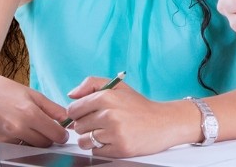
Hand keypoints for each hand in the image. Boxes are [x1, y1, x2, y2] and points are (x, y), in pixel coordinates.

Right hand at [0, 68, 68, 146]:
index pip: (55, 135)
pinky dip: (22, 140)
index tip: (62, 132)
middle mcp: (18, 127)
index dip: (62, 134)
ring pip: (31, 146)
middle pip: (44, 143)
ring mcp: (7, 136)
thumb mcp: (33, 95)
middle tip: (46, 126)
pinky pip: (18, 145)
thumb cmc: (5, 90)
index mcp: (30, 114)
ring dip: (35, 139)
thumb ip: (53, 108)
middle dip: (49, 137)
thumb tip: (67, 119)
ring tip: (29, 124)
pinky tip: (18, 127)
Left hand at [64, 76, 190, 156]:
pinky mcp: (120, 148)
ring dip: (92, 139)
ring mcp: (115, 132)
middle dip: (87, 126)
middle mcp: (110, 114)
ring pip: (84, 141)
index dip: (78, 113)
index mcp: (107, 96)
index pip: (73, 110)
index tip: (89, 114)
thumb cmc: (139, 106)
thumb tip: (71, 95)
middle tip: (104, 123)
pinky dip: (102, 148)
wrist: (165, 122)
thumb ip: (92, 84)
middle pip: (77, 126)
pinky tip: (115, 140)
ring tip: (108, 133)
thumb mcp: (118, 87)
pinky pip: (95, 152)